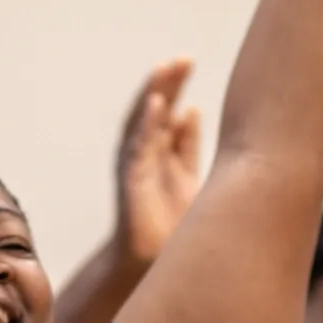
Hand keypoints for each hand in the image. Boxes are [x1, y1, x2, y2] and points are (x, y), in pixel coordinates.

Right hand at [113, 60, 203, 263]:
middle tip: (182, 59)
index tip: (187, 62)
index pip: (168, 112)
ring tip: (164, 69)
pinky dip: (147, 125)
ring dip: (153, 95)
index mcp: (164, 154)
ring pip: (143, 123)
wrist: (153, 263)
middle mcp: (147, 155)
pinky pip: (138, 146)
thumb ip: (188, 148)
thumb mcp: (190, 179)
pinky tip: (157, 104)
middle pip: (157, 112)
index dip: (176, 88)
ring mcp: (137, 165)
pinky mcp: (131, 179)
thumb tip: (191, 111)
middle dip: (168, 84)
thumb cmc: (173, 226)